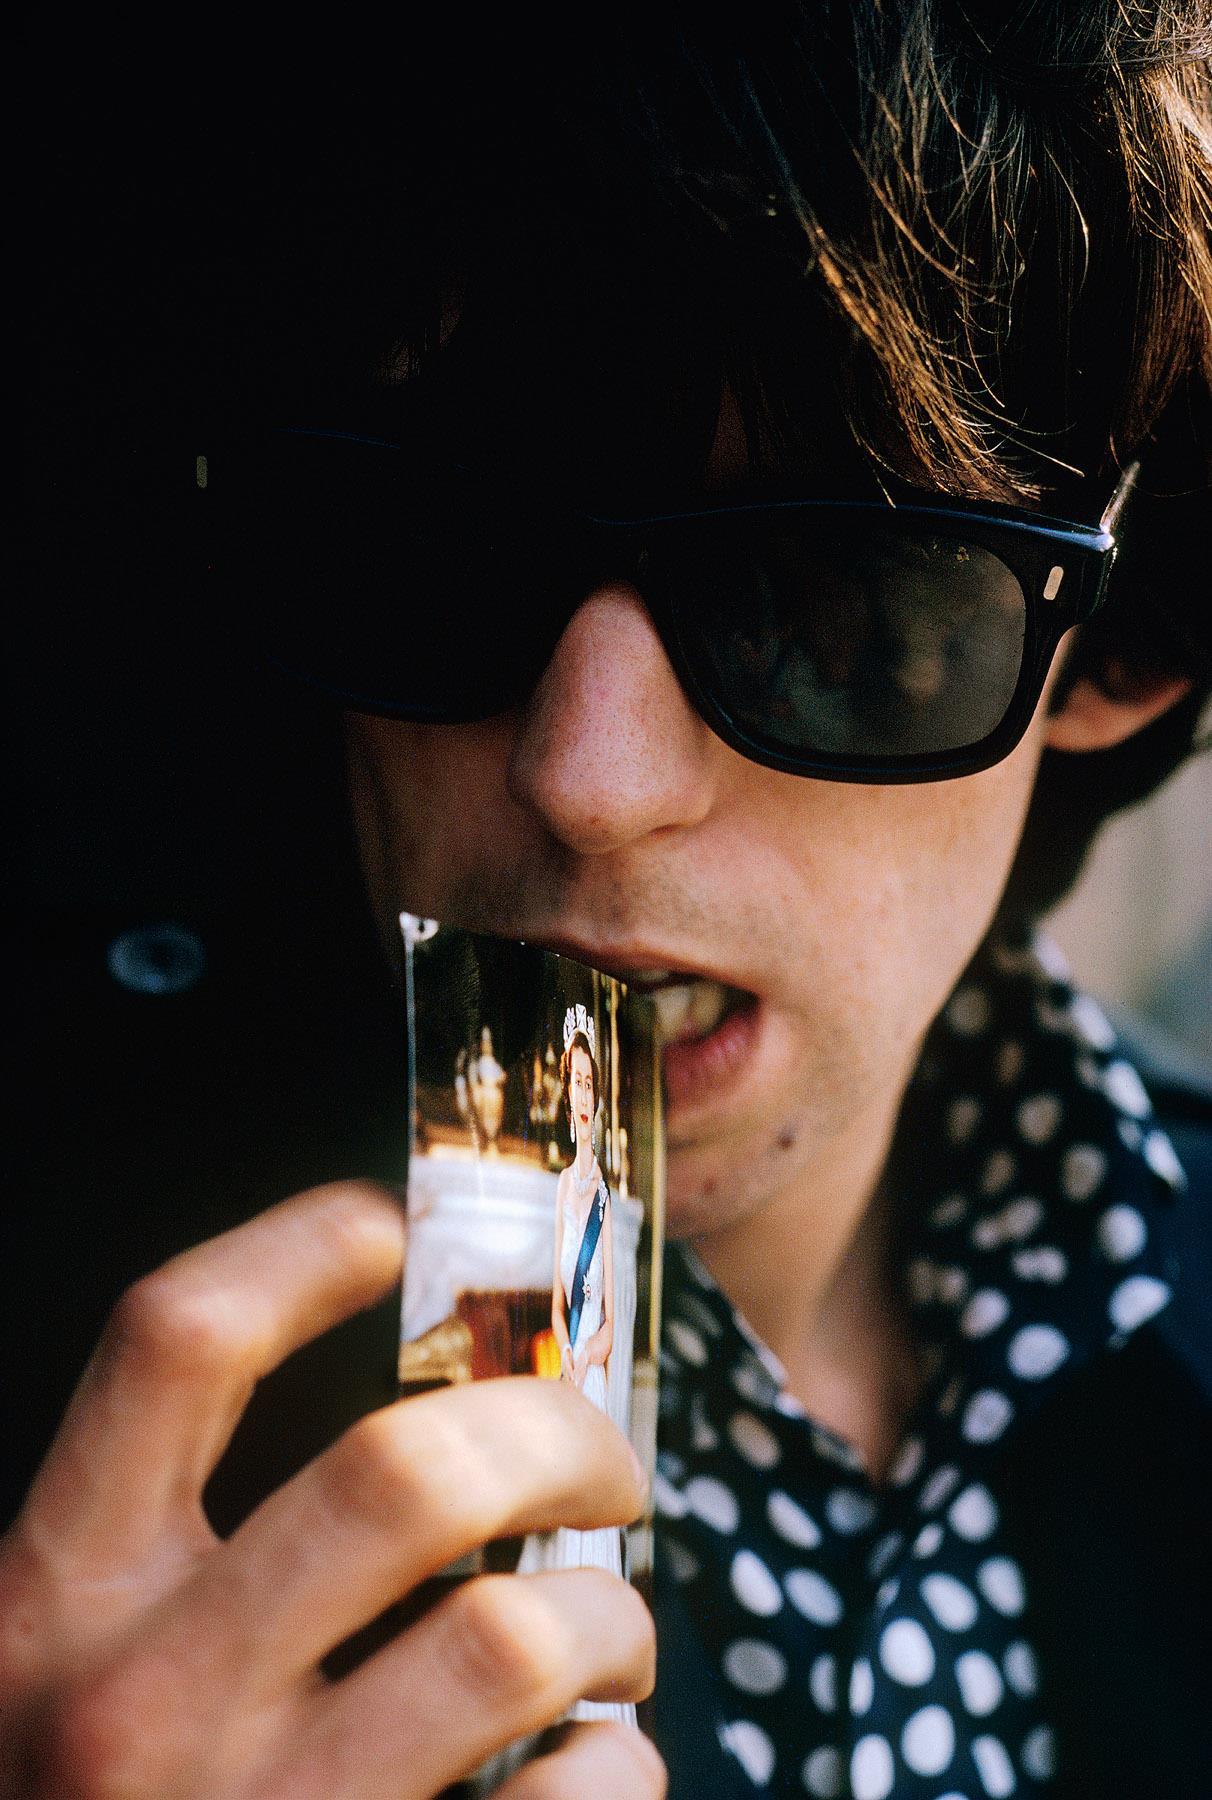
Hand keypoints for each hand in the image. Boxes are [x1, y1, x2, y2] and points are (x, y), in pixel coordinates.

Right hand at [0, 1183, 662, 1797]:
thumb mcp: (76, 1677)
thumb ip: (190, 1563)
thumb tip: (423, 1425)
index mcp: (55, 1603)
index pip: (178, 1342)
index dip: (306, 1244)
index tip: (402, 1232)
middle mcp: (139, 1708)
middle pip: (406, 1466)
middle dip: (558, 1431)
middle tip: (605, 1460)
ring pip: (521, 1637)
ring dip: (613, 1616)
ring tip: (610, 1634)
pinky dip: (623, 1771)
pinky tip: (595, 1772)